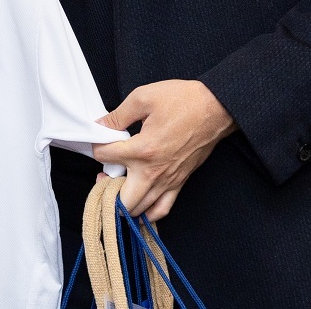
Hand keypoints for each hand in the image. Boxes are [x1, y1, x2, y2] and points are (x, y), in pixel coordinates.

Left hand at [91, 79, 235, 220]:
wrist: (214, 109)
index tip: (97, 139)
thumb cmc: (181, 100)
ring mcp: (168, 181)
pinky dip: (148, 212)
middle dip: (106, 190)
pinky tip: (139, 205)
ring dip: (124, 203)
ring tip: (116, 187)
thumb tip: (100, 125)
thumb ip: (117, 116)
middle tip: (102, 174)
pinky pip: (162, 209)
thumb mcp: (142, 98)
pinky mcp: (180, 183)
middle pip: (121, 200)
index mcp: (142, 149)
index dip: (96, 146)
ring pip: (140, 209)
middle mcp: (154, 172)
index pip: (105, 157)